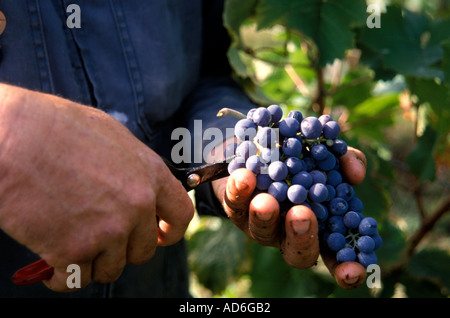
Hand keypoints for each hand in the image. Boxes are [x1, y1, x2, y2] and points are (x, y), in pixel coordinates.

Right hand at [0, 84, 193, 291]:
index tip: (160, 237)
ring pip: (110, 268)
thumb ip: (132, 167)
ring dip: (92, 263)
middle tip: (100, 239)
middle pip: (143, 250)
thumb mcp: (110, 136)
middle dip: (123, 249)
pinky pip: (75, 280)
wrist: (11, 136)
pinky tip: (50, 264)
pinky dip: (61, 277)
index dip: (171, 232)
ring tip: (69, 244)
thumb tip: (139, 186)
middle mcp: (137, 205)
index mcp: (149, 174)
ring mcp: (109, 230)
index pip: (181, 216)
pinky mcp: (74, 251)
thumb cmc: (53, 128)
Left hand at [212, 146, 367, 288]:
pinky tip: (244, 176)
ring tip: (266, 201)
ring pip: (262, 229)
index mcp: (319, 226)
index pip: (336, 257)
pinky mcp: (236, 210)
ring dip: (265, 215)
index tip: (353, 272)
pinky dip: (239, 190)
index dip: (346, 269)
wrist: (258, 146)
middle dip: (301, 237)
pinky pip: (235, 205)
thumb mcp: (327, 154)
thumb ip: (346, 161)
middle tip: (302, 216)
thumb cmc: (301, 156)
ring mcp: (261, 226)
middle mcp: (289, 233)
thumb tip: (356, 174)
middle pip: (297, 251)